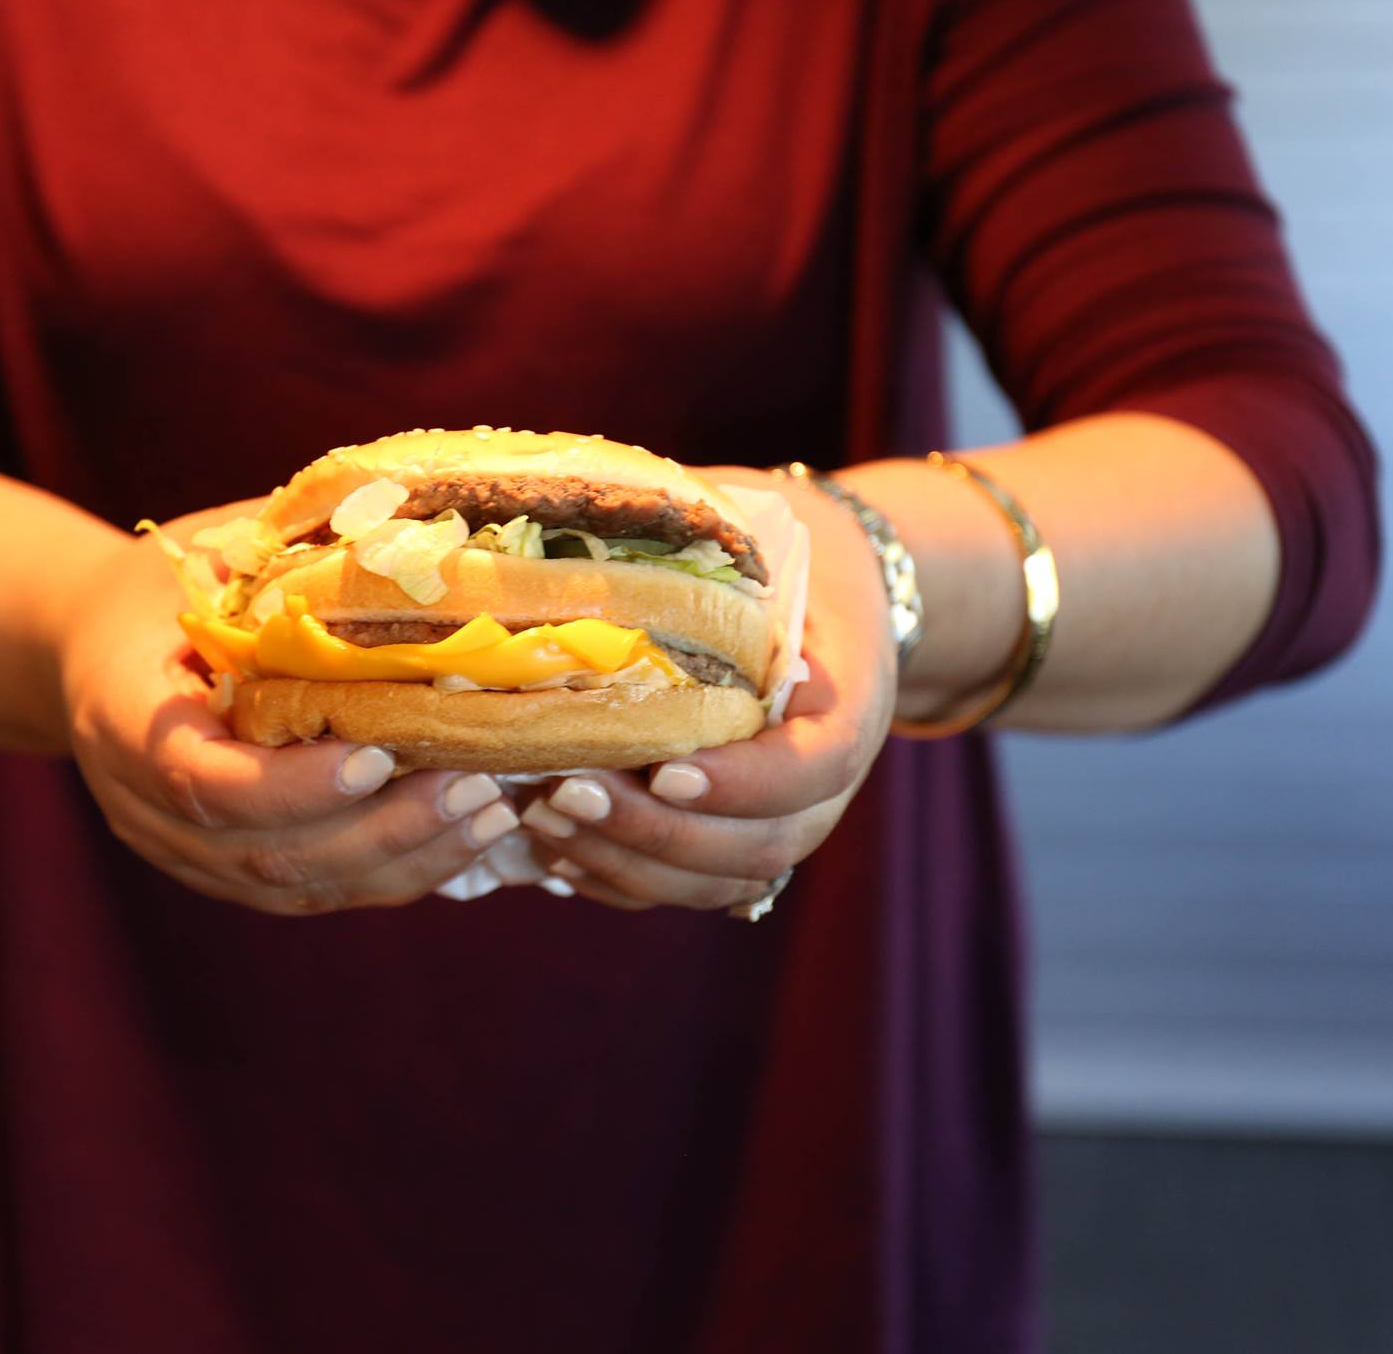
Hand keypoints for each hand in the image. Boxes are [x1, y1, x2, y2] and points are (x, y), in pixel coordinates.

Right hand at [57, 498, 520, 914]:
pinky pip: (312, 893)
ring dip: (403, 859)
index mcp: (123, 716)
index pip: (203, 781)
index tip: (381, 756)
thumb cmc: (160, 587)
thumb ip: (287, 559)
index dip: (295, 785)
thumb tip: (417, 538)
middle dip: (380, 829)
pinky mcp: (224, 873)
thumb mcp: (206, 552)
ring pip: (296, 887)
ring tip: (489, 814)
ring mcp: (182, 852)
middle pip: (266, 852)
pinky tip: (462, 837)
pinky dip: (393, 872)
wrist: (92, 646)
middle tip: (472, 784)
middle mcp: (141, 805)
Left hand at [518, 465, 897, 911]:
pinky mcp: (739, 837)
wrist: (831, 590)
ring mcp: (786, 818)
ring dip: (631, 865)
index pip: (814, 766)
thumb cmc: (779, 542)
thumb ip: (693, 520)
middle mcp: (827, 778)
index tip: (665, 768)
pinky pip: (691, 890)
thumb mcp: (754, 518)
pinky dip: (624, 881)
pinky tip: (558, 849)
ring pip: (722, 881)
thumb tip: (576, 502)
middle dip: (659, 833)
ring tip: (544, 820)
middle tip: (566, 794)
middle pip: (760, 844)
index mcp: (848, 698)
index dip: (742, 781)